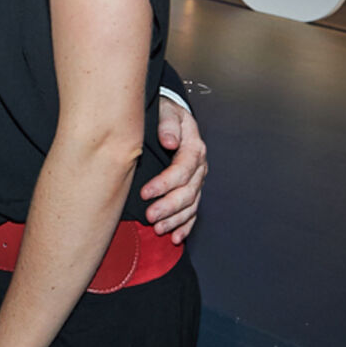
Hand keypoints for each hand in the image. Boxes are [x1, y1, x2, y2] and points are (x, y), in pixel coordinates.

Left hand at [141, 100, 205, 242]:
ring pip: (191, 205)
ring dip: (175, 220)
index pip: (182, 170)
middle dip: (169, 207)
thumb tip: (169, 140)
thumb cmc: (166, 111)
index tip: (146, 193)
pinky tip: (176, 236)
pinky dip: (185, 226)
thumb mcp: (166, 110)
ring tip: (159, 228)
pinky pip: (193, 211)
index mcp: (193, 147)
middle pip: (188, 192)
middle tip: (151, 216)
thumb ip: (167, 124)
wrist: (171, 113)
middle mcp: (198, 166)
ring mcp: (197, 179)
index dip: (164, 184)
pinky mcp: (192, 188)